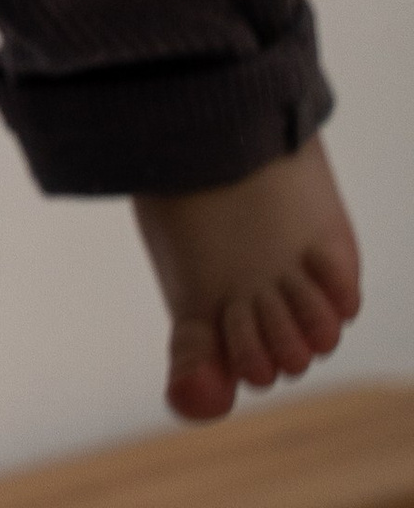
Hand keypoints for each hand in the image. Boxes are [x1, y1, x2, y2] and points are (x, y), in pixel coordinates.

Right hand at [133, 135, 361, 422]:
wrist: (212, 123)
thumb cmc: (185, 202)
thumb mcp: (184, 282)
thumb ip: (193, 351)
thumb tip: (194, 406)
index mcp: (218, 313)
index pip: (244, 367)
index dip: (243, 355)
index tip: (228, 316)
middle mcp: (260, 302)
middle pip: (286, 360)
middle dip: (273, 340)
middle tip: (253, 297)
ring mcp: (296, 279)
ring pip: (320, 339)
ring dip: (306, 324)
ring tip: (287, 285)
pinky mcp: (329, 255)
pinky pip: (345, 300)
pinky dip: (335, 294)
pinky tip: (315, 265)